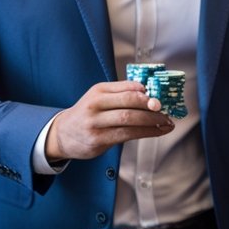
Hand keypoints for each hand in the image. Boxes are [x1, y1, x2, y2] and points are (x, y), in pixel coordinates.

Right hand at [46, 81, 173, 162]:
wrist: (62, 134)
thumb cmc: (88, 114)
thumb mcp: (99, 97)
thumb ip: (121, 93)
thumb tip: (149, 91)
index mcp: (99, 91)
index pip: (128, 88)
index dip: (148, 92)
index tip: (162, 96)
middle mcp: (96, 105)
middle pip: (130, 103)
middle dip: (152, 107)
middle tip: (166, 110)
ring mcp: (96, 123)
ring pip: (130, 120)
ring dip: (152, 121)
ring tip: (167, 122)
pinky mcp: (98, 140)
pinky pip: (127, 135)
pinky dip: (146, 132)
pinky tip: (157, 131)